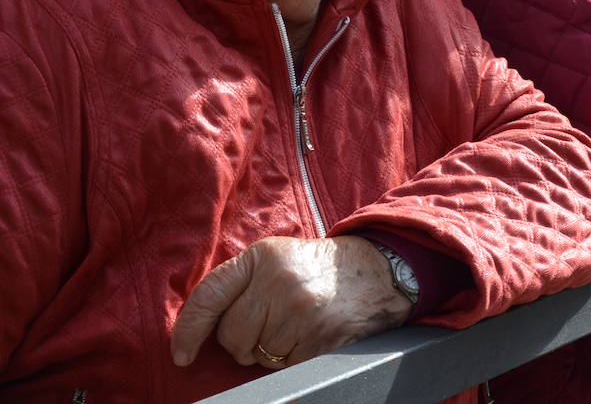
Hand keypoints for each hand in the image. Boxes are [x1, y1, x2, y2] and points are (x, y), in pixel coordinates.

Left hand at [170, 236, 411, 369]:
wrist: (377, 272)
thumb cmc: (316, 269)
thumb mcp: (277, 258)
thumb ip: (240, 281)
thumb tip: (195, 327)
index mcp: (262, 257)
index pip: (209, 296)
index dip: (188, 330)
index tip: (182, 354)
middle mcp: (279, 282)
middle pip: (232, 336)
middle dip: (243, 342)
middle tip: (270, 325)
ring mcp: (301, 311)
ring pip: (258, 355)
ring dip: (272, 351)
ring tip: (297, 326)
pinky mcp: (320, 337)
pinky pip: (286, 365)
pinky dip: (294, 358)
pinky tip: (311, 335)